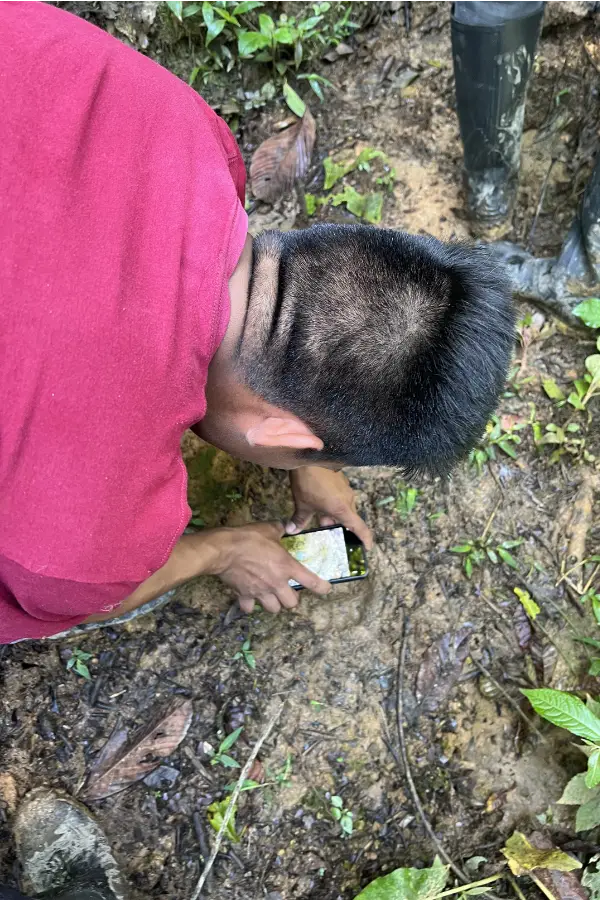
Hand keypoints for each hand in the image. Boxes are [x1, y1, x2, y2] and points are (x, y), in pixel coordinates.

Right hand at [207, 522, 331, 614]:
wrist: (225, 550)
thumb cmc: (249, 538)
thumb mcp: (268, 529)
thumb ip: (279, 529)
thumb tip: (285, 526)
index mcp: (287, 567)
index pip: (311, 582)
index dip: (322, 587)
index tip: (326, 589)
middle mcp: (276, 583)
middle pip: (292, 603)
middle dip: (291, 599)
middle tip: (287, 590)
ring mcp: (260, 591)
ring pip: (274, 609)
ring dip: (274, 604)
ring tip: (271, 596)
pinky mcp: (244, 595)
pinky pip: (249, 608)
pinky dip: (250, 605)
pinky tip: (250, 598)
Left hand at [287, 467, 372, 548]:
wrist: (308, 457)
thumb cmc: (307, 483)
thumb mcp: (302, 504)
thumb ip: (299, 519)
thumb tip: (292, 530)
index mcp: (342, 509)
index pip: (359, 527)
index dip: (365, 538)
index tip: (368, 547)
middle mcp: (348, 499)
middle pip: (349, 517)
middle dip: (338, 525)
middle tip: (325, 528)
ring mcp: (345, 488)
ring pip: (344, 506)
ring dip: (334, 513)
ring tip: (319, 514)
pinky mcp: (341, 479)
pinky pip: (340, 496)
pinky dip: (333, 502)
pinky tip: (320, 500)